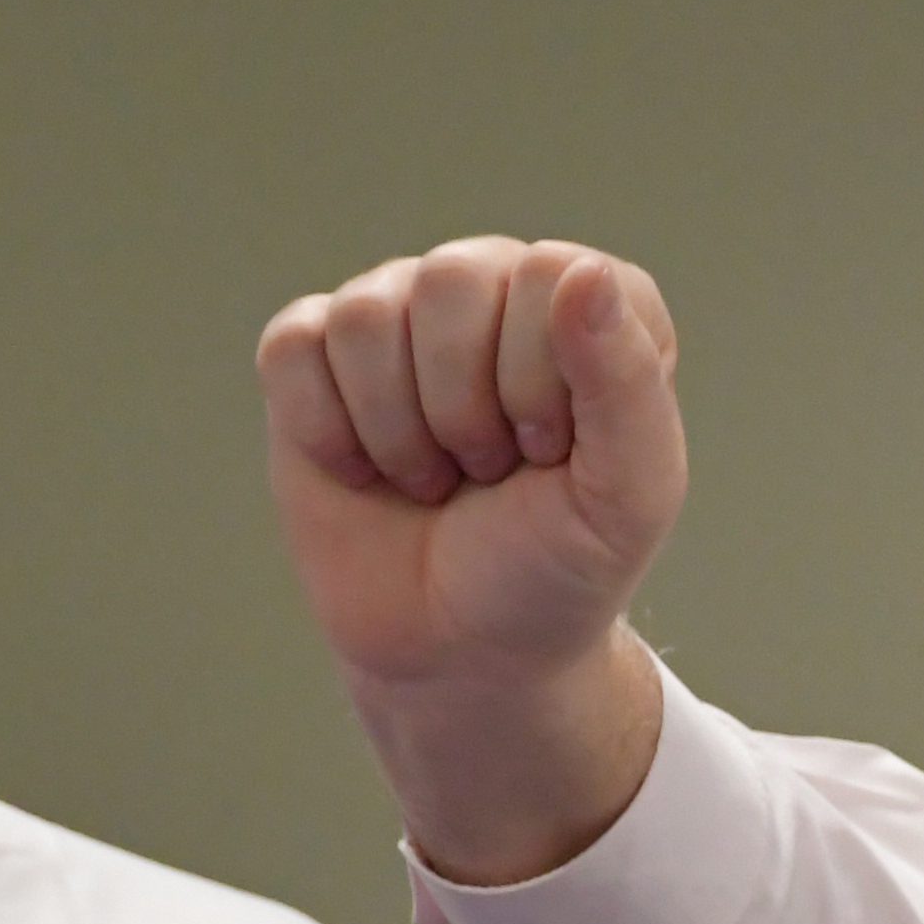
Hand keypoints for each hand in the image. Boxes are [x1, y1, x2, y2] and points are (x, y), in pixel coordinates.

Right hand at [256, 235, 685, 882]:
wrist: (461, 652)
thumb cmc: (557, 571)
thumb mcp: (626, 497)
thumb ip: (628, 383)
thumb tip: (579, 271)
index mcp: (590, 302)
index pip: (551, 274)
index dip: (541, 385)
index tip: (551, 457)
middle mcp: (494, 286)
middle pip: (449, 280)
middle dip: (465, 410)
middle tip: (486, 472)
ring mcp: (399, 313)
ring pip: (365, 316)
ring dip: (399, 433)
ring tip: (434, 476)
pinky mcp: (313, 356)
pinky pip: (294, 349)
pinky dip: (328, 433)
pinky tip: (366, 471)